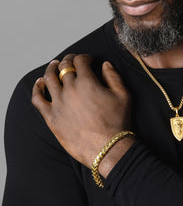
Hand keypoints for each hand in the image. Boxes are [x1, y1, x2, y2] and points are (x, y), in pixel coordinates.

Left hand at [31, 54, 133, 171]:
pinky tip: (39, 83)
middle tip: (72, 60)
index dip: (84, 57)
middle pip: (64, 67)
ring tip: (54, 65)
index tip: (88, 60)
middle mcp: (70, 89)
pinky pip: (38, 99)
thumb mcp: (123, 95)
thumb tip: (106, 64)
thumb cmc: (117, 122)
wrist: (107, 148)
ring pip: (49, 78)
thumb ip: (113, 76)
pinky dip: (37, 88)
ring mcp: (58, 103)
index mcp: (87, 82)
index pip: (80, 61)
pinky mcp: (51, 117)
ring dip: (51, 68)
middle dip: (69, 60)